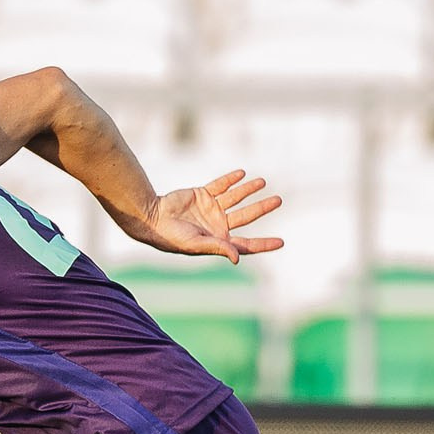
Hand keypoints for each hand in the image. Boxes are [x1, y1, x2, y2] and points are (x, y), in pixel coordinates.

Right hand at [130, 171, 283, 263]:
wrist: (152, 218)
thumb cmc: (172, 237)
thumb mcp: (196, 244)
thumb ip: (219, 247)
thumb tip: (237, 258)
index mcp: (218, 240)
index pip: (246, 244)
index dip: (264, 244)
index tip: (281, 242)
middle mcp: (217, 225)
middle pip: (246, 216)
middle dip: (262, 208)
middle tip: (278, 200)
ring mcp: (211, 209)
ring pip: (236, 198)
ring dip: (249, 190)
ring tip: (262, 182)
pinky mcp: (202, 195)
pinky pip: (220, 186)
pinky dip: (230, 180)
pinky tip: (242, 174)